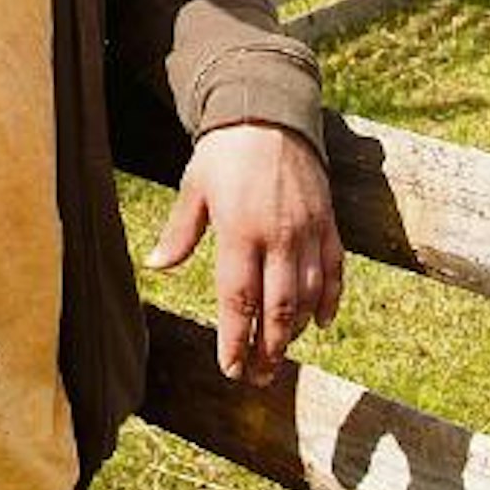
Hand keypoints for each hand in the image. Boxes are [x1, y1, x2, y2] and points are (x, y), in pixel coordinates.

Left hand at [145, 122, 343, 386]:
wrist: (269, 112)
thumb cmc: (224, 152)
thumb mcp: (194, 187)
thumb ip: (179, 232)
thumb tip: (155, 266)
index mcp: (240, 231)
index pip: (240, 300)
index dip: (236, 340)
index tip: (230, 368)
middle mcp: (278, 237)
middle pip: (278, 309)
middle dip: (269, 349)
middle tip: (258, 376)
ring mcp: (308, 231)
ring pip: (308, 296)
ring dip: (296, 332)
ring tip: (280, 356)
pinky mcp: (328, 222)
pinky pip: (334, 270)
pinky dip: (330, 300)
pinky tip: (320, 322)